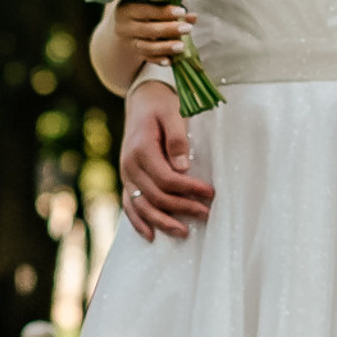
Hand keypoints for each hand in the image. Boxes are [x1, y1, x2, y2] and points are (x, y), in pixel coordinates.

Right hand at [114, 0, 193, 66]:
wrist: (123, 28)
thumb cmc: (142, 11)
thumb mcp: (151, 6)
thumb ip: (170, 10)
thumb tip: (193, 17)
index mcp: (127, 9)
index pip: (146, 11)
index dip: (164, 12)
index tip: (182, 12)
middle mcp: (125, 27)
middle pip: (148, 30)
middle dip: (169, 30)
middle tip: (187, 28)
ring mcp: (129, 43)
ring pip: (147, 47)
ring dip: (166, 47)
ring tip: (182, 46)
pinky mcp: (135, 54)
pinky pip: (147, 59)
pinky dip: (159, 60)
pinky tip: (170, 61)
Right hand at [119, 82, 213, 241]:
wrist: (142, 101)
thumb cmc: (162, 106)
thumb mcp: (173, 114)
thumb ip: (177, 140)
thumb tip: (183, 168)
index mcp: (141, 149)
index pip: (166, 178)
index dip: (188, 189)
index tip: (210, 193)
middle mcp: (129, 165)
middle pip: (156, 196)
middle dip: (181, 207)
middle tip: (205, 213)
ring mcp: (126, 175)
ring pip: (141, 206)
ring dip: (162, 221)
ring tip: (184, 232)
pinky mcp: (127, 179)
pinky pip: (129, 205)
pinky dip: (138, 221)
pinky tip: (151, 235)